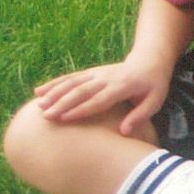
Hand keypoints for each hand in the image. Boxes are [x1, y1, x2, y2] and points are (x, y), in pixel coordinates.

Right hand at [33, 56, 171, 134]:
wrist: (150, 61)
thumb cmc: (153, 86)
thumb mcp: (155, 100)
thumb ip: (140, 115)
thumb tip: (124, 132)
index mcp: (123, 86)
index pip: (100, 99)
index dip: (82, 108)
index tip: (65, 119)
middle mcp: (107, 78)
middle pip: (82, 90)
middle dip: (63, 103)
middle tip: (46, 116)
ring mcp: (98, 73)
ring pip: (73, 82)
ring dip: (55, 93)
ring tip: (39, 105)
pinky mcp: (91, 72)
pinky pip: (71, 77)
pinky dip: (54, 83)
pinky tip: (38, 91)